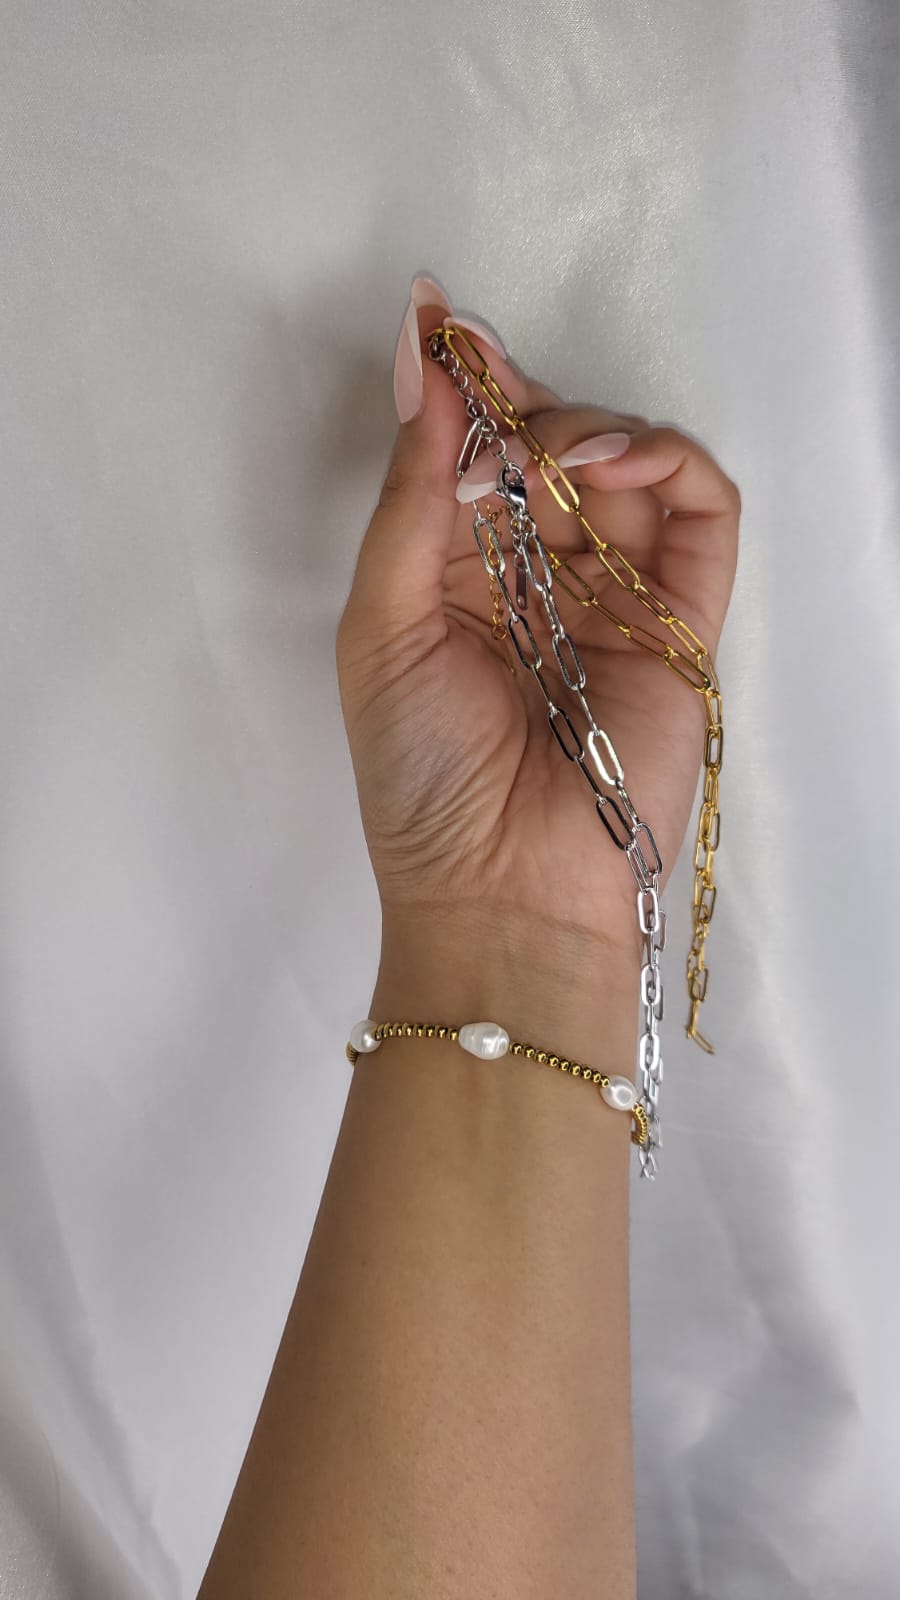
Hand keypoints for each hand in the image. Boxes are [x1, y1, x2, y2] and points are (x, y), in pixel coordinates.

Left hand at [336, 285, 739, 1042]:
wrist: (503, 892)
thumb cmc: (423, 775)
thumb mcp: (385, 625)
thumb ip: (411, 496)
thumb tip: (425, 362)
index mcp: (458, 580)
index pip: (472, 459)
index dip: (463, 387)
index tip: (439, 318)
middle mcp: (540, 579)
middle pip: (549, 449)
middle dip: (522, 407)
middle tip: (496, 407)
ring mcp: (616, 598)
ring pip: (625, 466)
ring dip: (590, 431)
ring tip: (555, 461)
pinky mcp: (683, 623)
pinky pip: (699, 513)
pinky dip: (669, 463)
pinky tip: (615, 466)